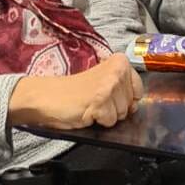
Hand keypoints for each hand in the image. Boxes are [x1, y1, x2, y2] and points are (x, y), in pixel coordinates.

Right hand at [7, 53, 143, 131]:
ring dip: (106, 115)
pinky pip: (109, 121)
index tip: (108, 95)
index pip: (139, 90)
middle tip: (95, 100)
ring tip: (90, 104)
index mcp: (120, 62)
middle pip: (131, 105)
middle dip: (115, 108)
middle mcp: (117, 71)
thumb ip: (123, 88)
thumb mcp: (103, 82)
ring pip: (121, 114)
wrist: (46, 96)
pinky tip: (86, 111)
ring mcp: (109, 85)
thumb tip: (135, 105)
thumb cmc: (73, 91)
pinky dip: (98, 121)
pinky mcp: (100, 102)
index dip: (125, 99)